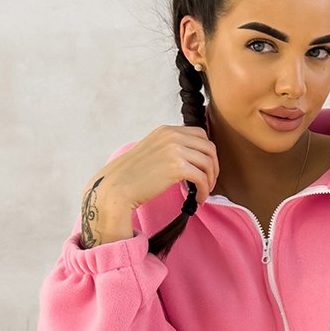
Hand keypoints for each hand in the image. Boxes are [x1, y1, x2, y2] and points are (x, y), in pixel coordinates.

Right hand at [79, 126, 220, 246]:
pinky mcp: (177, 167)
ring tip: (203, 193)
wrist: (116, 187)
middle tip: (209, 182)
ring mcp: (175, 150)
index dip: (207, 152)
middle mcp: (172, 136)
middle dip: (213, 166)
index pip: (200, 134)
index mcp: (167, 130)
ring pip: (208, 163)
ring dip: (210, 180)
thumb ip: (170, 148)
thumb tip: (192, 159)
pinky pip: (202, 178)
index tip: (206, 167)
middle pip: (208, 147)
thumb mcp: (152, 151)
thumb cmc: (131, 175)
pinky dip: (204, 191)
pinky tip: (198, 200)